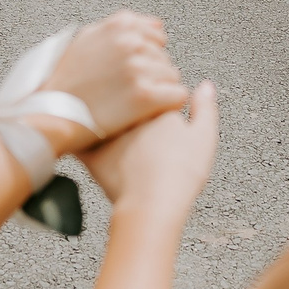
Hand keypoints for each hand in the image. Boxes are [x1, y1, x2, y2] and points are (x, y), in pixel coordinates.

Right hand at [39, 11, 189, 147]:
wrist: (50, 114)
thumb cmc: (65, 82)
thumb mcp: (86, 40)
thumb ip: (121, 28)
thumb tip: (157, 24)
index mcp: (119, 26)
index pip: (157, 35)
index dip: (146, 56)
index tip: (130, 71)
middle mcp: (131, 42)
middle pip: (164, 57)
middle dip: (152, 74)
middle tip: (125, 90)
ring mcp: (138, 68)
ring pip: (172, 77)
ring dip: (158, 91)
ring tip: (130, 102)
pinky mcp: (145, 96)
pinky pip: (176, 96)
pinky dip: (165, 106)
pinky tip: (145, 112)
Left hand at [78, 80, 218, 217]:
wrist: (153, 202)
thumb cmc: (182, 173)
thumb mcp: (204, 138)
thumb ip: (205, 109)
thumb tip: (205, 85)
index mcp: (156, 105)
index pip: (153, 92)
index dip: (157, 102)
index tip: (159, 113)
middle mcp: (129, 113)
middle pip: (127, 103)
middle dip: (130, 109)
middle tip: (140, 130)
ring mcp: (109, 132)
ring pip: (104, 117)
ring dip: (106, 118)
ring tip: (115, 132)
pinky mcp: (92, 152)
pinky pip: (83, 142)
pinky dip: (84, 141)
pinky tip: (88, 144)